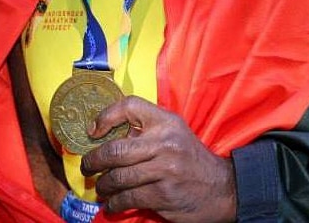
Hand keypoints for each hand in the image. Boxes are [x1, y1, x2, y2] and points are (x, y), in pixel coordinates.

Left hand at [80, 96, 236, 222]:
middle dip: (93, 161)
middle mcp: (165, 142)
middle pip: (115, 149)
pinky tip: (112, 203)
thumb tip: (107, 135)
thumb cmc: (190, 158)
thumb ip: (147, 129)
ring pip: (118, 177)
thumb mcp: (173, 132)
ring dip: (103, 185)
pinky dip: (115, 203)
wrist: (221, 187)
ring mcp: (164, 169)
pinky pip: (128, 198)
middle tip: (86, 167)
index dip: (106, 115)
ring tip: (101, 187)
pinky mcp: (163, 194)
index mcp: (166, 121)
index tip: (93, 131)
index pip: (130, 106)